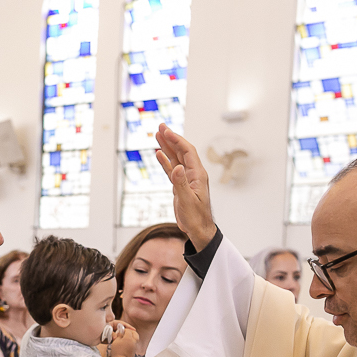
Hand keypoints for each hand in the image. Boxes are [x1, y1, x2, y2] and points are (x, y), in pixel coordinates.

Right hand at [108, 321, 139, 356]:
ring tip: (127, 338)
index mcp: (128, 338)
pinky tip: (127, 343)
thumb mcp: (116, 341)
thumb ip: (119, 336)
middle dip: (131, 332)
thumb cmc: (117, 351)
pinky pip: (135, 343)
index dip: (125, 330)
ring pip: (136, 338)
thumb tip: (121, 333)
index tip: (121, 331)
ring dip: (133, 336)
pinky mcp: (135, 350)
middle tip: (126, 332)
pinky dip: (133, 341)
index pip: (128, 330)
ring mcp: (135, 346)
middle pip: (135, 333)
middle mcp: (133, 341)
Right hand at [155, 123, 217, 249]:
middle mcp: (193, 173)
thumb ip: (181, 183)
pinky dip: (165, 161)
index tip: (166, 131)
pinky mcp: (180, 185)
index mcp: (197, 175)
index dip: (176, 140)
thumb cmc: (196, 218)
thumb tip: (177, 167)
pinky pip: (172, 169)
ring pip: (176, 158)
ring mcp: (187, 179)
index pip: (187, 152)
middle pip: (181, 151)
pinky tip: (158, 154)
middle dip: (171, 138)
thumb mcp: (187, 201)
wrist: (198, 230)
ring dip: (167, 147)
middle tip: (160, 126)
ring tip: (158, 135)